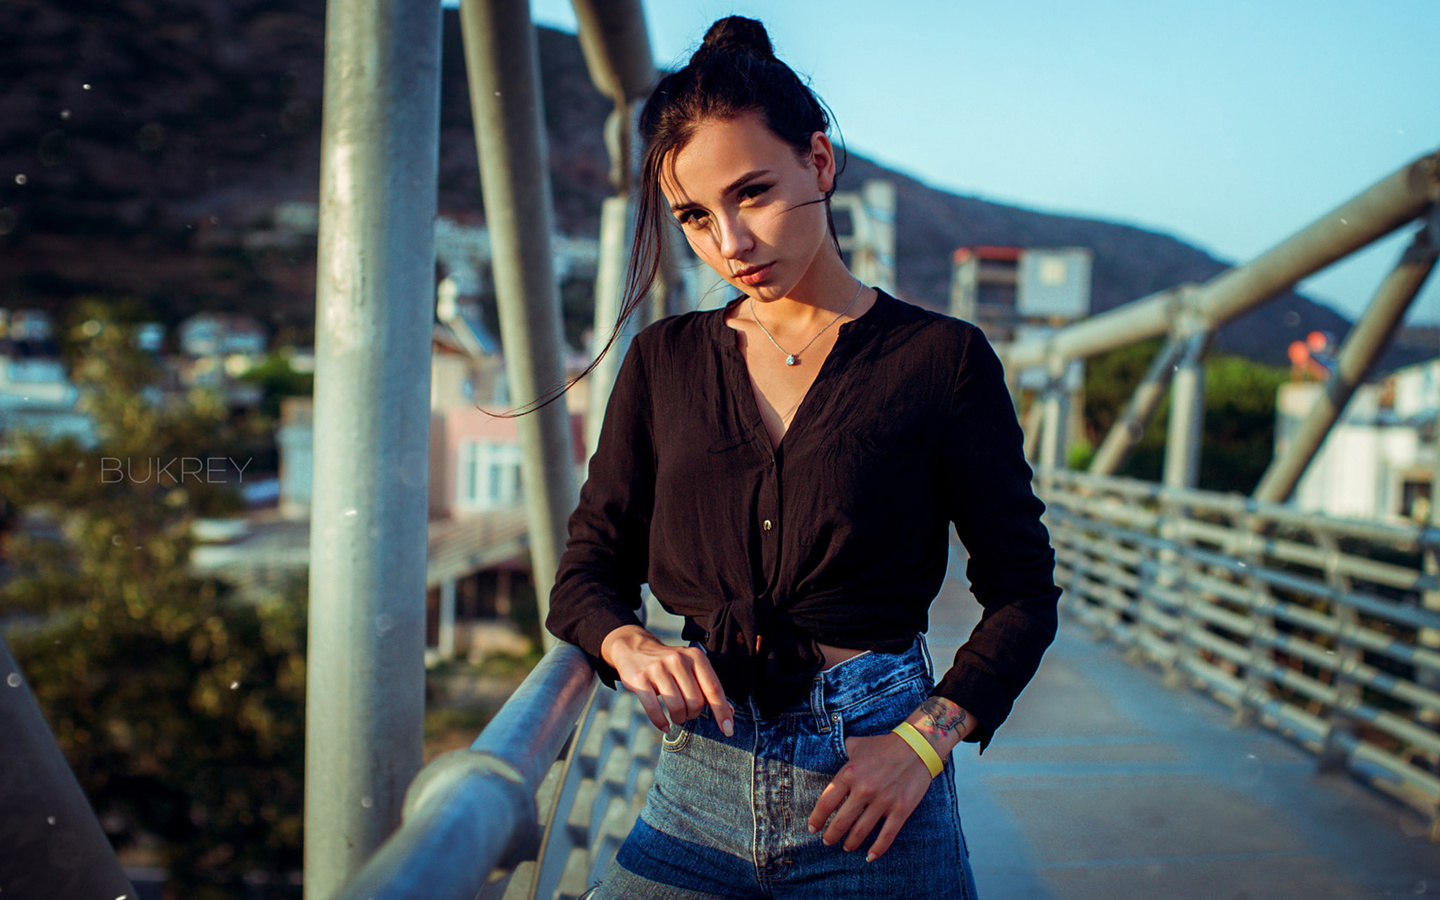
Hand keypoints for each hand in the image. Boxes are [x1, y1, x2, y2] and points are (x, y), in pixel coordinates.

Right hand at [601, 625, 734, 735]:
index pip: (713, 688)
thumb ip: (708, 687)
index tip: (728, 730)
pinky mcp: (640, 680)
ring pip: (677, 707)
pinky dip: (662, 723)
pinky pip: (655, 710)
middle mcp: (677, 660)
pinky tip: (665, 726)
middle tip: (688, 713)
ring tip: (677, 717)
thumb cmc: (670, 665)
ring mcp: (657, 669)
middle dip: (694, 715)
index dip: (722, 711)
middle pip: (695, 702)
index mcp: (695, 657)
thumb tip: (729, 713)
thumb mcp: (691, 667)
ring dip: (679, 719)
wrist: (634, 649)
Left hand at [806, 731, 933, 861]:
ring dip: (850, 842)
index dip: (817, 819)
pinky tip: (869, 856)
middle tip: (827, 841)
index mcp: (849, 773)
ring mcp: (883, 801)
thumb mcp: (856, 744)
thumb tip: (828, 756)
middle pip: (841, 822)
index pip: (826, 803)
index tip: (813, 828)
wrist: (917, 746)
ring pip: (861, 831)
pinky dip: (877, 849)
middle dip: (831, 835)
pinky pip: (887, 836)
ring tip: (846, 846)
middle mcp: (864, 789)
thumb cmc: (883, 745)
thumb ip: (841, 753)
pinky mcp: (901, 810)